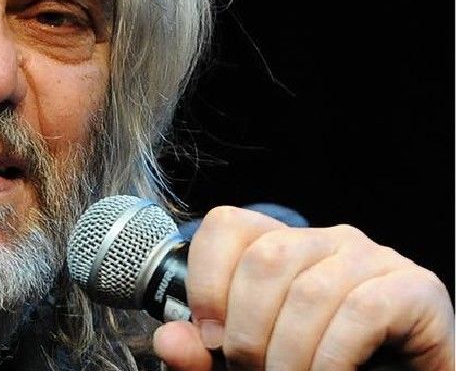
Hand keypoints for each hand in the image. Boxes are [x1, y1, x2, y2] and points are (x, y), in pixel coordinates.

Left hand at [152, 206, 453, 369]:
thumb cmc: (315, 368)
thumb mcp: (248, 364)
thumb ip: (204, 355)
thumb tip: (167, 341)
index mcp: (282, 246)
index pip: (227, 225)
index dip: (206, 279)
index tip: (209, 336)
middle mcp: (327, 240)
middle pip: (265, 258)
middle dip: (248, 329)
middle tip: (251, 370)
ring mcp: (372, 259)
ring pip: (311, 290)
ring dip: (288, 352)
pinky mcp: (414, 288)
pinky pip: (361, 310)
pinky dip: (331, 356)